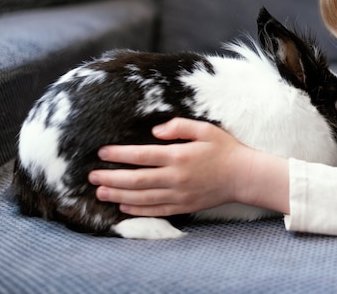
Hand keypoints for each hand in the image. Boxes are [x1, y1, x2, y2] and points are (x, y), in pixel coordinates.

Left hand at [89, 118, 251, 216]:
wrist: (244, 176)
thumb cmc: (225, 149)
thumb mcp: (205, 129)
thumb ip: (179, 126)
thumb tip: (155, 131)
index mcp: (179, 155)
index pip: (141, 155)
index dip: (119, 154)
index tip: (102, 152)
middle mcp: (176, 177)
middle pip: (136, 179)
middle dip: (111, 177)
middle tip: (92, 176)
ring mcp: (179, 194)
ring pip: (142, 197)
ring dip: (118, 194)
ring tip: (100, 191)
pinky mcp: (184, 206)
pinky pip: (156, 210)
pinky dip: (137, 209)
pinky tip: (123, 206)